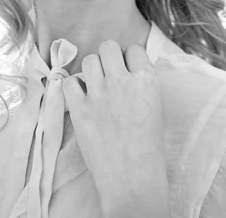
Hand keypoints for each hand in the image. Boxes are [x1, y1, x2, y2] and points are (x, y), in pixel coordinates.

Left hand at [62, 40, 169, 217]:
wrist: (132, 180)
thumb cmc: (149, 149)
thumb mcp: (155, 107)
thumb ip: (141, 85)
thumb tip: (127, 72)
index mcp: (146, 80)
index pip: (134, 49)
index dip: (129, 58)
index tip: (127, 69)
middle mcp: (121, 81)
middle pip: (109, 46)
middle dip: (109, 57)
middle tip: (109, 73)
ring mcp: (98, 93)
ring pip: (90, 60)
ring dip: (93, 70)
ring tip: (95, 85)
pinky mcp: (79, 107)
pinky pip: (70, 82)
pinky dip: (74, 87)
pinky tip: (81, 97)